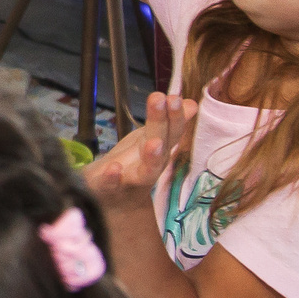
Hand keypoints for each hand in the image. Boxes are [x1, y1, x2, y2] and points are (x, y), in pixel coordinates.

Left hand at [81, 93, 195, 225]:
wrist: (109, 200)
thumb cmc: (131, 165)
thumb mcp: (148, 139)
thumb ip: (167, 123)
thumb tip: (190, 103)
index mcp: (159, 151)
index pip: (172, 131)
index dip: (176, 115)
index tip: (175, 97)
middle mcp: (150, 167)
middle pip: (162, 145)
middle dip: (165, 123)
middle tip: (166, 101)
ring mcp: (131, 181)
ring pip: (146, 172)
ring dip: (152, 157)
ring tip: (154, 143)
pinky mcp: (108, 190)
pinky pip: (111, 186)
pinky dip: (113, 178)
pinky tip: (113, 168)